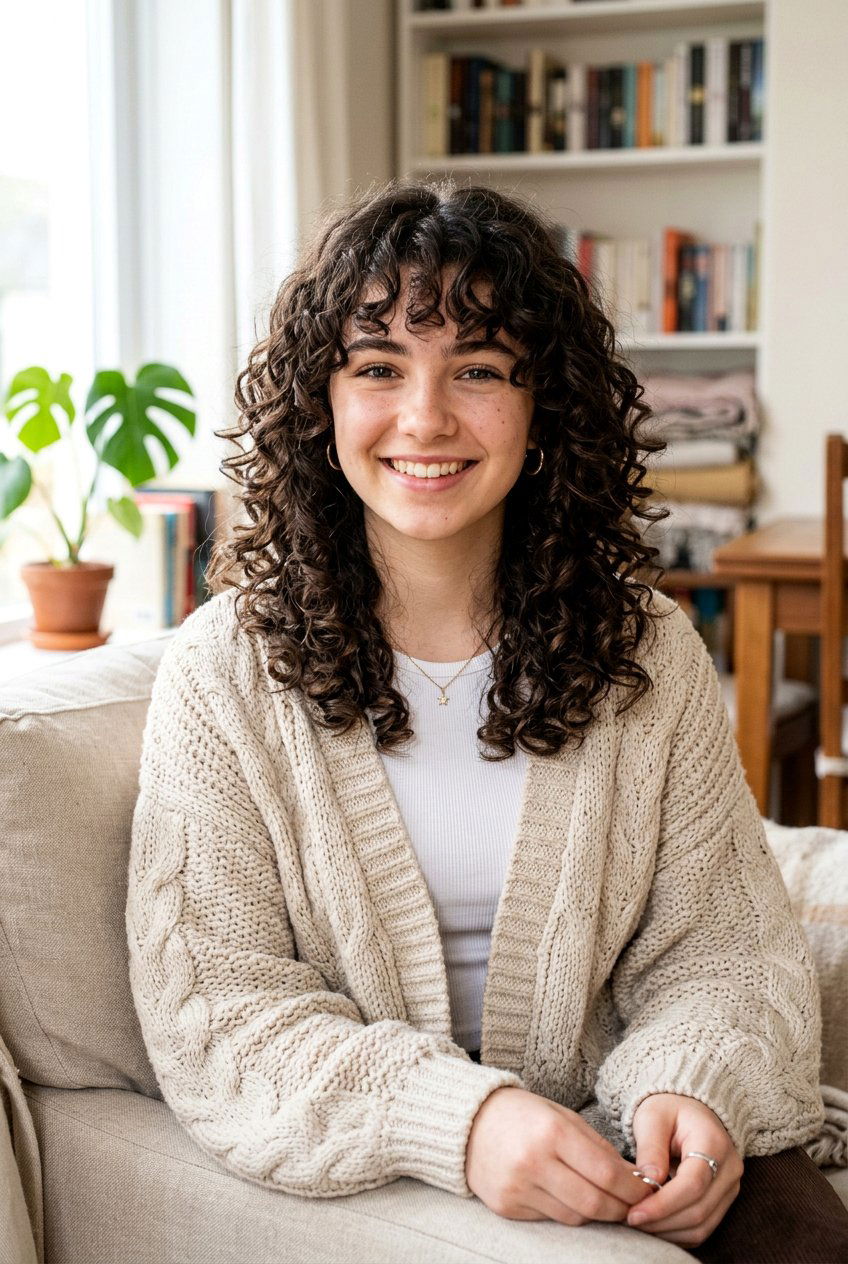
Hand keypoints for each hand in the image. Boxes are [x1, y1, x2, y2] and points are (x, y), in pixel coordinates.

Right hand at [466, 1086, 651, 1224]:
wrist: (469, 1123)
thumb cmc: (522, 1114)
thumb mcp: (562, 1116)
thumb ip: (597, 1147)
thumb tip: (635, 1178)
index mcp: (551, 1132)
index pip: (606, 1172)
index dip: (633, 1188)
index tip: (647, 1191)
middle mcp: (533, 1162)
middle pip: (593, 1202)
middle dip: (621, 1208)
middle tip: (634, 1206)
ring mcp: (517, 1188)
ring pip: (574, 1217)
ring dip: (597, 1213)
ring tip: (607, 1203)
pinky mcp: (507, 1207)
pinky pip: (550, 1219)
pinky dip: (567, 1212)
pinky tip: (572, 1199)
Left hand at [626, 1093, 743, 1247]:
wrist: (690, 1110)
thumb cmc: (668, 1110)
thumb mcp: (652, 1117)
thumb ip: (650, 1146)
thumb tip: (649, 1181)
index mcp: (714, 1143)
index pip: (692, 1184)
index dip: (663, 1204)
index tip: (634, 1214)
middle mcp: (729, 1169)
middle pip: (699, 1211)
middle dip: (662, 1222)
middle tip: (630, 1221)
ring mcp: (730, 1188)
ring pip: (703, 1225)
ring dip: (668, 1231)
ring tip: (639, 1224)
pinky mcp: (723, 1201)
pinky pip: (703, 1228)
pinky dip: (678, 1233)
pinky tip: (654, 1225)